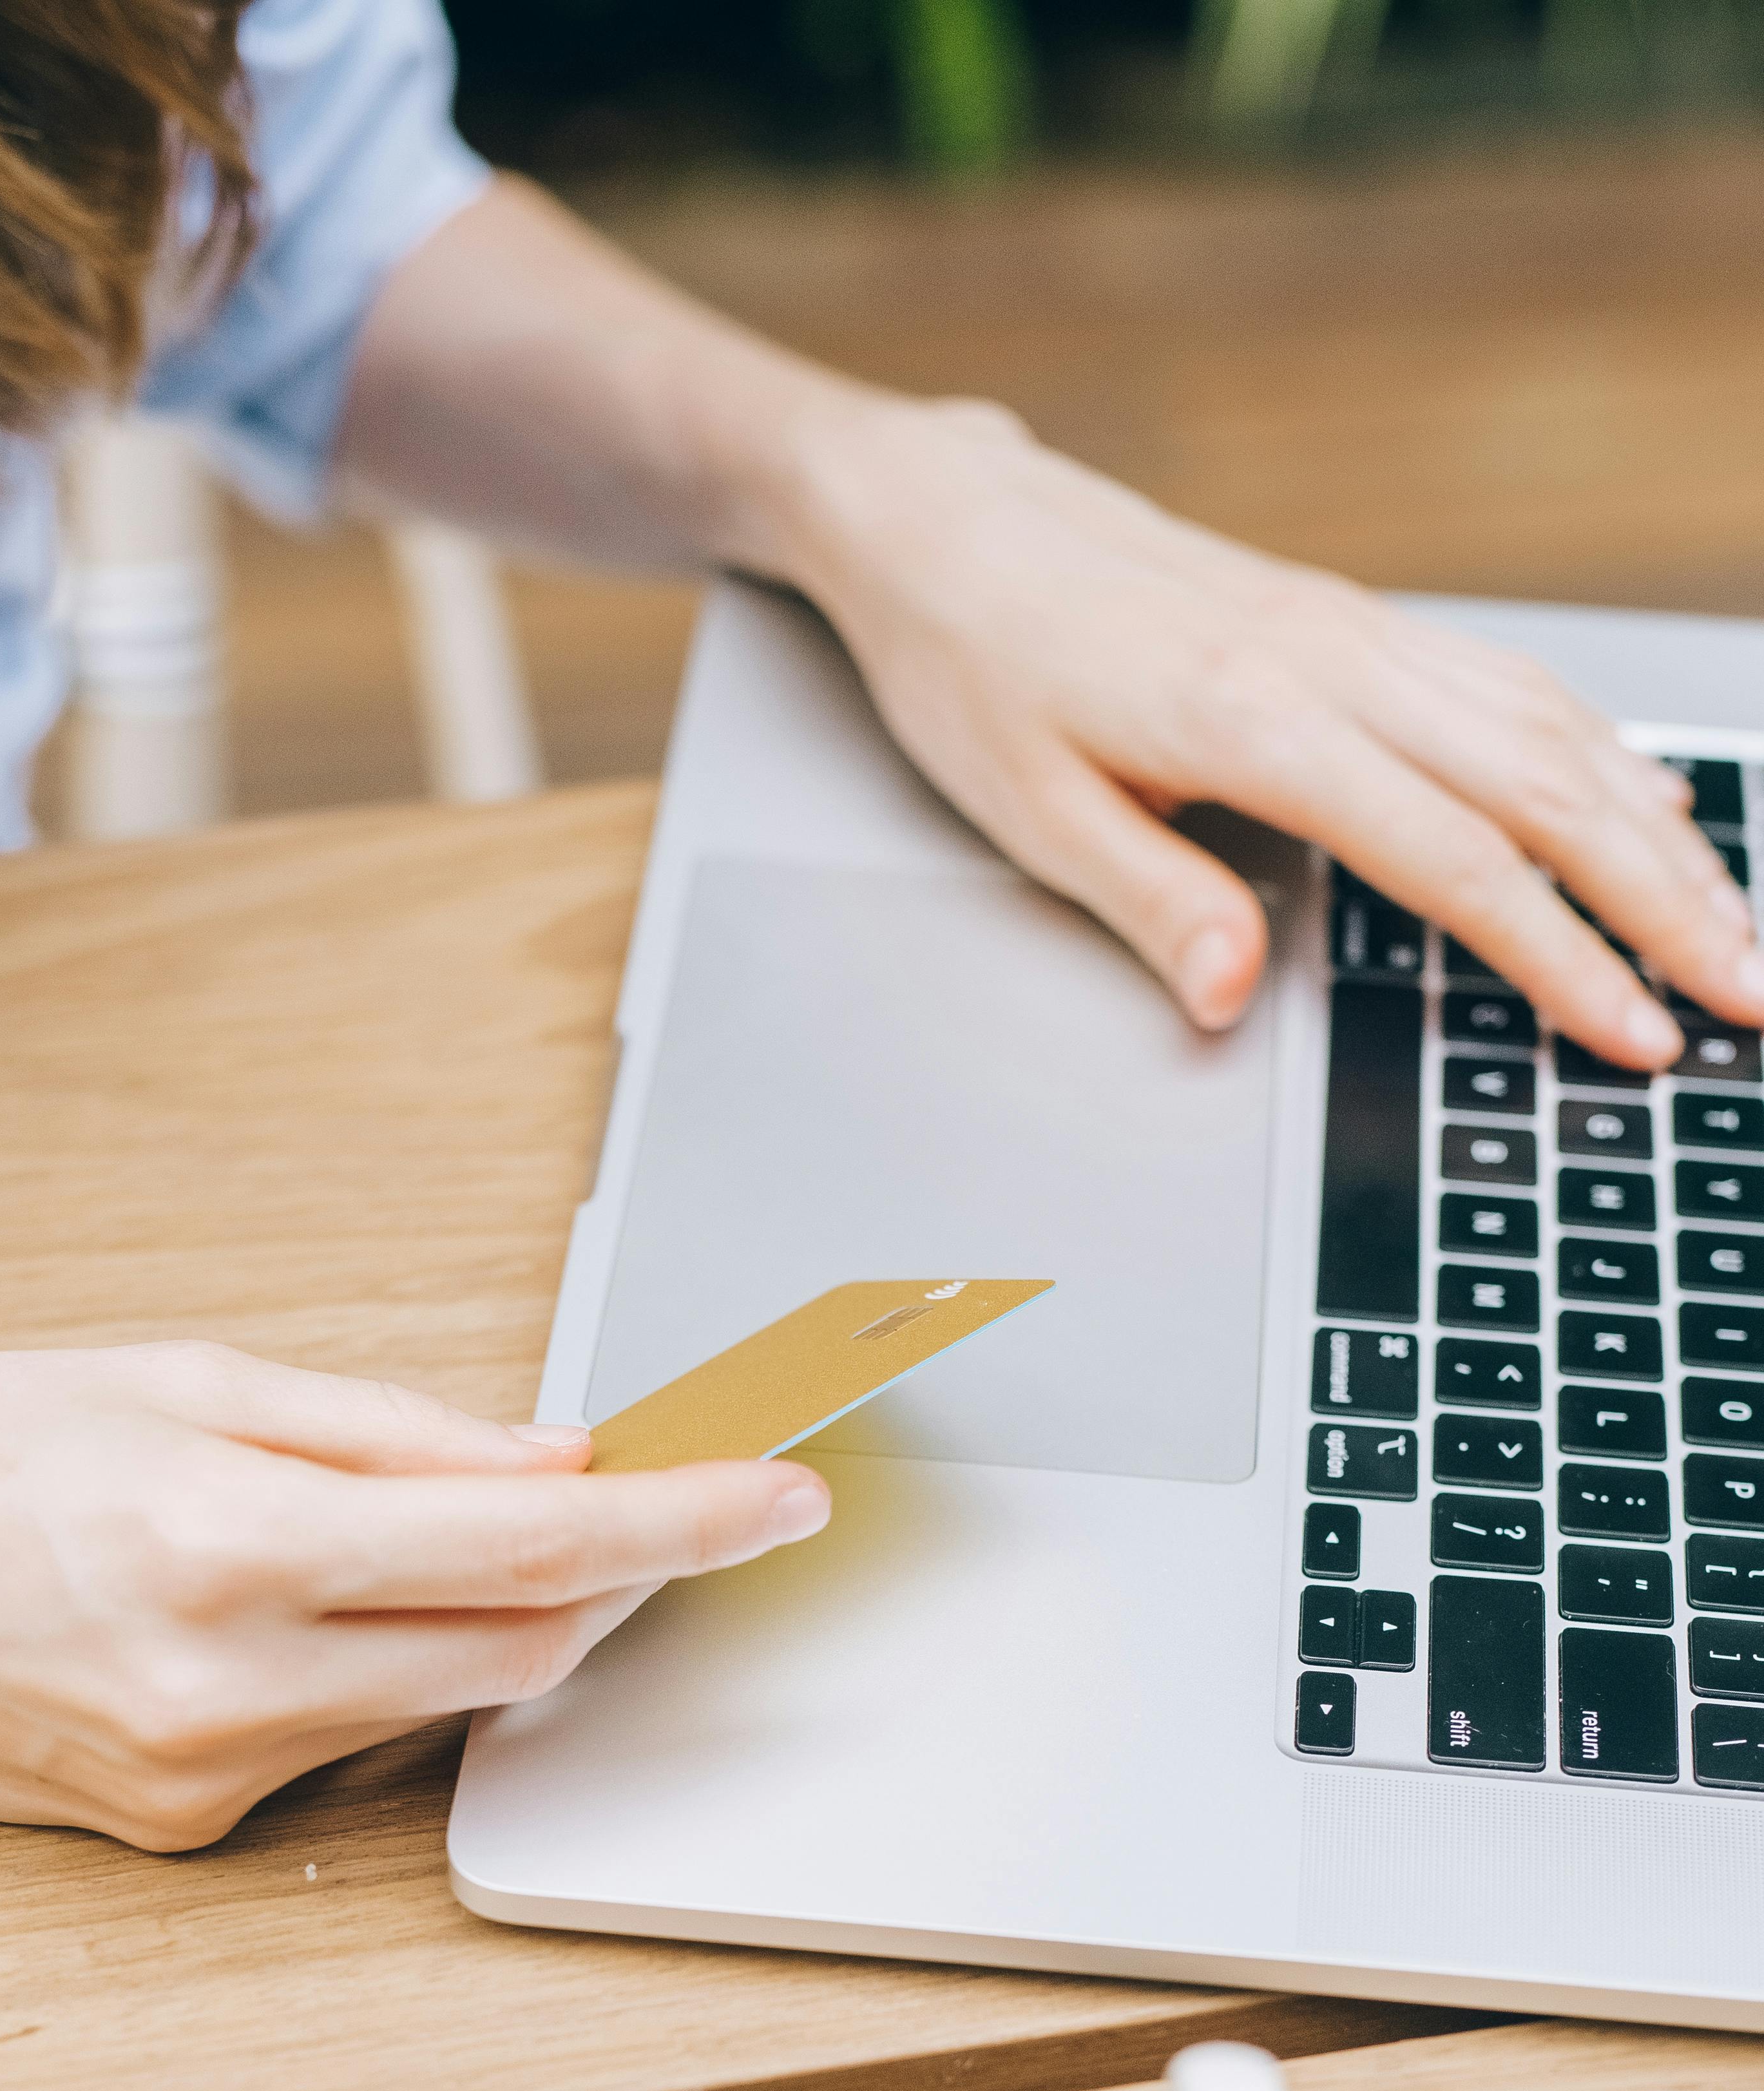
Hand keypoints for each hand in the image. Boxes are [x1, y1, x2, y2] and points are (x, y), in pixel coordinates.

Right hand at [0, 1344, 827, 1849]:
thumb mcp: (182, 1382)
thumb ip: (394, 1433)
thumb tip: (557, 1462)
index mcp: (231, 1541)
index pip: (533, 1550)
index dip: (686, 1525)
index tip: (782, 1494)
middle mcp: (228, 1682)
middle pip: (523, 1654)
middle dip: (622, 1583)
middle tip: (673, 1506)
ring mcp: (206, 1776)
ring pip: (445, 1708)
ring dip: (508, 1623)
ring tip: (486, 1533)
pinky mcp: (183, 1827)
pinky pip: (349, 1748)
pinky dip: (390, 1672)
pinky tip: (336, 1606)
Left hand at [785, 394, 1761, 1069]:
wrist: (944, 521)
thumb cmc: (973, 664)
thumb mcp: (1030, 810)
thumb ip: (1153, 903)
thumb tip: (1236, 997)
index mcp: (1257, 719)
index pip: (1457, 861)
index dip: (1563, 958)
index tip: (1639, 1033)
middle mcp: (1332, 660)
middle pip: (1549, 788)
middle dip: (1668, 900)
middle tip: (1750, 995)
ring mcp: (1352, 630)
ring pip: (1552, 727)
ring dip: (1656, 830)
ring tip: (1728, 922)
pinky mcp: (1348, 619)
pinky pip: (1509, 684)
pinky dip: (1598, 750)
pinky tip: (1641, 802)